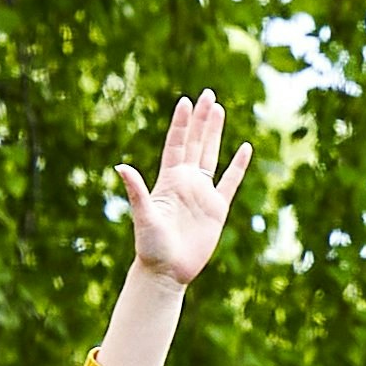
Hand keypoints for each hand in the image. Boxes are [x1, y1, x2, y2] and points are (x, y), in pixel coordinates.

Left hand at [113, 93, 237, 287]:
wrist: (166, 271)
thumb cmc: (150, 246)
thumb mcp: (143, 216)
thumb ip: (136, 190)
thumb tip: (121, 166)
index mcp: (168, 180)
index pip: (176, 144)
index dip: (181, 123)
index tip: (185, 101)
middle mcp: (186, 182)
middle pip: (195, 142)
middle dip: (201, 119)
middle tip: (208, 94)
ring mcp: (202, 194)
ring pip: (211, 155)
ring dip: (215, 133)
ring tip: (219, 109)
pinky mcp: (217, 209)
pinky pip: (230, 182)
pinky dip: (238, 166)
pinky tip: (245, 148)